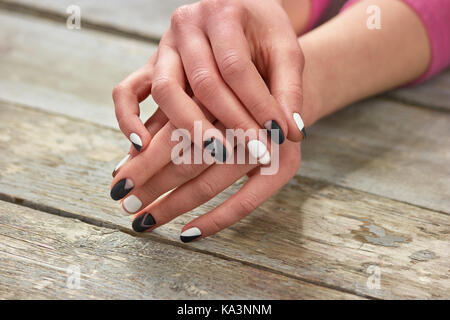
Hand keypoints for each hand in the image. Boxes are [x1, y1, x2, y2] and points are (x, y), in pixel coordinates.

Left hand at [112, 99, 300, 241]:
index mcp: (220, 93)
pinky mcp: (285, 167)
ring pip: (209, 183)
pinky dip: (215, 220)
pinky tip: (187, 233)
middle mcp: (244, 118)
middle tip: (124, 205)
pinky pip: (245, 203)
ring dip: (172, 205)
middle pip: (187, 160)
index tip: (118, 181)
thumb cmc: (236, 89)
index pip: (174, 135)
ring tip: (143, 221)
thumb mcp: (203, 90)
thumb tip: (127, 159)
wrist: (288, 85)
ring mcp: (268, 145)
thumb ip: (168, 119)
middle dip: (151, 186)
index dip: (143, 161)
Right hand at [113, 0, 306, 161]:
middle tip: (254, 152)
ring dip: (188, 127)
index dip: (258, 105)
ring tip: (213, 155)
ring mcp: (163, 47)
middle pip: (203, 81)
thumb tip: (293, 134)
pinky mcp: (149, 65)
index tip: (277, 137)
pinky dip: (128, 118)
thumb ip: (289, 89)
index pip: (237, 68)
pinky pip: (126, 91)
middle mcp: (187, 26)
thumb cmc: (261, 33)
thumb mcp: (284, 50)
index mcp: (222, 13)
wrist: (237, 11)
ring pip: (165, 89)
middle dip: (231, 122)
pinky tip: (142, 146)